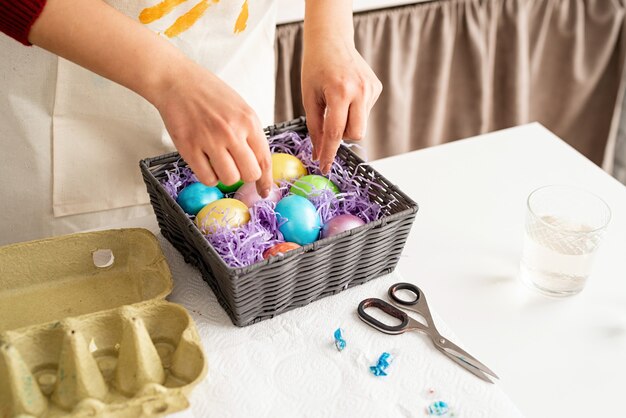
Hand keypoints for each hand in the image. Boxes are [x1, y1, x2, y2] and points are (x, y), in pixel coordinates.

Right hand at [154, 62, 272, 196]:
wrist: (177, 81)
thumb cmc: (209, 94)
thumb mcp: (240, 108)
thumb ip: (250, 134)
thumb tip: (258, 163)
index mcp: (248, 121)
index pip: (264, 159)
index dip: (265, 180)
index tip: (264, 191)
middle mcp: (231, 131)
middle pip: (249, 174)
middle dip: (245, 176)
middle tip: (236, 168)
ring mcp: (209, 140)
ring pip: (229, 179)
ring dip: (226, 176)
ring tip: (219, 162)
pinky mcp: (189, 148)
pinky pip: (207, 178)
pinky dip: (209, 176)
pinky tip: (206, 164)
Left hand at [302, 35, 381, 173]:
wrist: (331, 40)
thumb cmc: (315, 67)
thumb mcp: (309, 98)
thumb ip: (315, 128)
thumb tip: (319, 154)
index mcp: (340, 92)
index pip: (336, 132)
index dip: (329, 153)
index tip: (324, 167)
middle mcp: (360, 90)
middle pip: (356, 134)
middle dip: (343, 137)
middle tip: (330, 126)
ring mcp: (371, 88)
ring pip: (361, 124)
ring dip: (348, 122)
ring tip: (336, 101)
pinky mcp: (377, 87)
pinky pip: (365, 112)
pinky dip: (354, 110)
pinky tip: (346, 93)